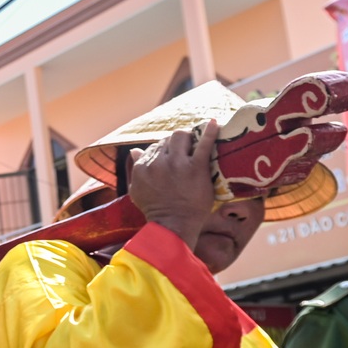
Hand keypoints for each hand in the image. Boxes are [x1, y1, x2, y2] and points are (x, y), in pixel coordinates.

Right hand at [127, 120, 219, 250]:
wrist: (172, 225)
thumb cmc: (154, 210)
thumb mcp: (136, 190)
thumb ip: (136, 169)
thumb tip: (134, 151)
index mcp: (142, 166)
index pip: (154, 147)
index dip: (165, 150)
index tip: (173, 154)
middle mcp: (158, 161)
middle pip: (168, 139)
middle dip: (176, 142)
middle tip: (186, 149)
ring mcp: (178, 163)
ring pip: (181, 136)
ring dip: (189, 137)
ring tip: (196, 142)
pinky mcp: (196, 168)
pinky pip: (204, 144)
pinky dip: (210, 132)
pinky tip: (214, 123)